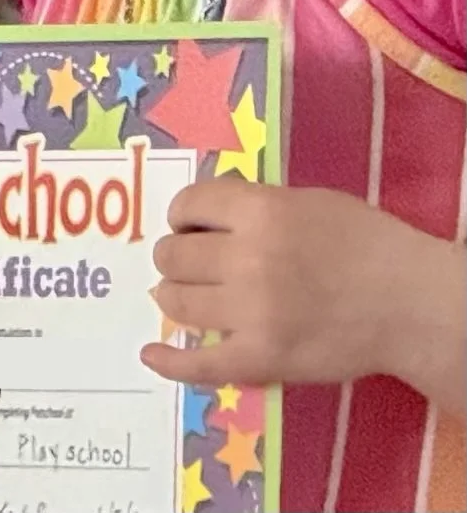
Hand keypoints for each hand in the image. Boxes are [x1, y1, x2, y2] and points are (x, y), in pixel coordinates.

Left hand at [145, 181, 449, 394]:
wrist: (414, 305)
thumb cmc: (366, 245)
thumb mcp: (307, 202)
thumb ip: (252, 205)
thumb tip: (201, 218)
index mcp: (260, 212)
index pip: (186, 205)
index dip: (183, 215)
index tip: (191, 226)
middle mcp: (248, 258)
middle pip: (173, 255)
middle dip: (176, 256)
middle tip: (194, 264)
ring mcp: (252, 312)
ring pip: (176, 301)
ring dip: (174, 295)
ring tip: (187, 296)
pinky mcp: (263, 358)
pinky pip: (200, 364)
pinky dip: (169, 362)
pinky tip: (151, 354)